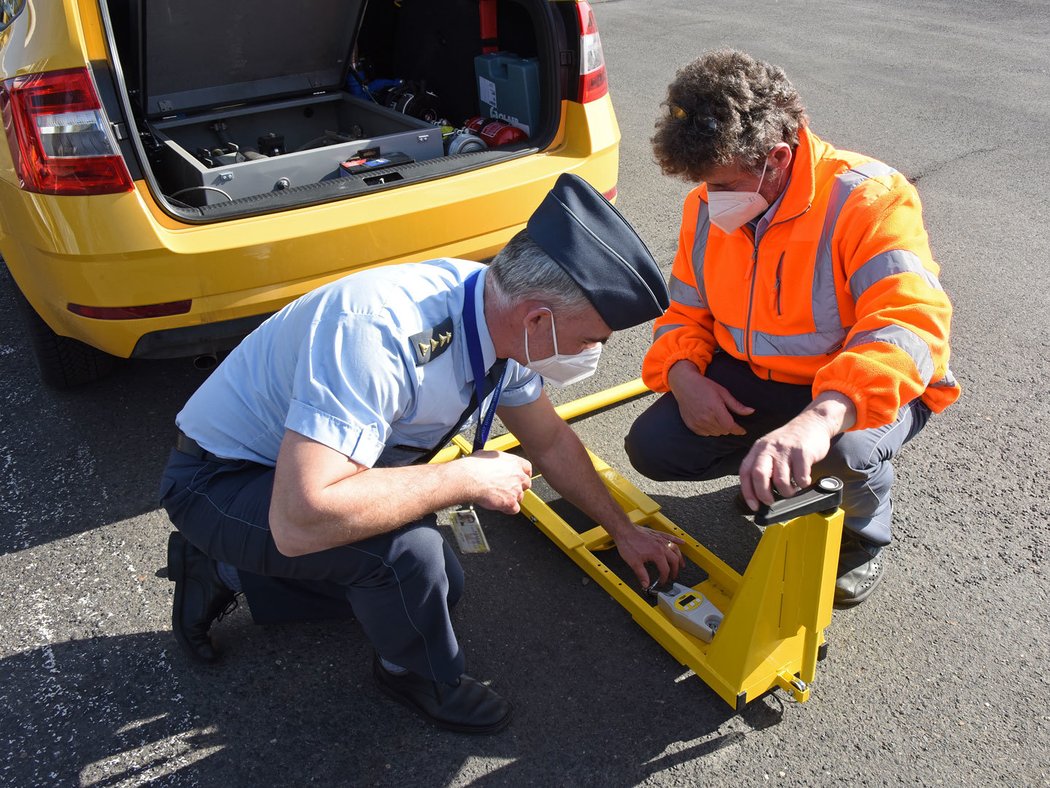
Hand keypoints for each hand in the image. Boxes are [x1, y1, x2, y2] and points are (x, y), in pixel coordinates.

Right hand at [456, 450, 532, 513]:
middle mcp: (518, 475)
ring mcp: (515, 490)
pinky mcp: (510, 502)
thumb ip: (498, 461)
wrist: (469, 479)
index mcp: (514, 462)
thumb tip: (495, 462)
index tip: (519, 476)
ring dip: (512, 498)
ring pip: (520, 497)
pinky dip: (508, 509)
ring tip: (500, 497)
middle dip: (518, 487)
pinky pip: (514, 509)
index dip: (523, 473)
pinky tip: (500, 506)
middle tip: (507, 488)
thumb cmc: (474, 467)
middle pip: (526, 483)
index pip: (527, 468)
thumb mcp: (489, 456)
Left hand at [613, 525, 685, 588]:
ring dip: (680, 557)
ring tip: (681, 564)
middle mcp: (661, 546)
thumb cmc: (628, 543)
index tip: (661, 582)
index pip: (665, 569)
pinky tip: (682, 542)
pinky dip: (677, 540)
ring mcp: (660, 539)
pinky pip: (671, 537)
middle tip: (673, 576)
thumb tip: (646, 584)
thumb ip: (642, 575)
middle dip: (675, 570)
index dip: (664, 578)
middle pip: (674, 560)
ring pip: (675, 548)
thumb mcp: (634, 563)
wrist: (624, 530)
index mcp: (657, 554)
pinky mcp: (657, 534)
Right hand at [668, 361, 753, 435]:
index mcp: (715, 409)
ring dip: (720, 429)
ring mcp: (697, 423)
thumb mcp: (723, 392)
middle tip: (728, 418)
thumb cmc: (705, 386)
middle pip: (724, 431)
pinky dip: (710, 430)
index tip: (743, 431)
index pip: (730, 427)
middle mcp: (706, 418)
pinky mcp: (691, 425)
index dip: (738, 430)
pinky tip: (709, 421)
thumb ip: (737, 405)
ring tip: (718, 419)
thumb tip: (751, 412)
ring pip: (715, 433)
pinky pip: (705, 434)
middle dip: (729, 427)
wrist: (684, 385)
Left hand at [738, 392, 855, 508]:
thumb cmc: (790, 441)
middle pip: (760, 476)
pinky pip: (800, 477)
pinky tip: (803, 480)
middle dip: (764, 494)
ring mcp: (786, 450)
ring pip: (781, 481)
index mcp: (758, 449)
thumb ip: (763, 465)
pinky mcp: (803, 453)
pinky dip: (802, 484)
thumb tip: (758, 493)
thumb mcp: (770, 448)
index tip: (754, 506)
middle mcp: (769, 448)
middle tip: (771, 501)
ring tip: (791, 490)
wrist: (813, 422)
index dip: (748, 492)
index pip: (745, 472)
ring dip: (786, 492)